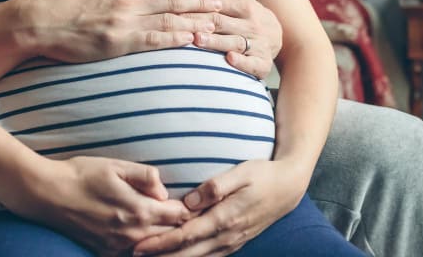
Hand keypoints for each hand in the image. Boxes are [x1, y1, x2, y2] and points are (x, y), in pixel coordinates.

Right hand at [6, 154, 195, 255]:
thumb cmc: (82, 174)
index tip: (195, 202)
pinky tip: (144, 233)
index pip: (178, 216)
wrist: (47, 194)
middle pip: (169, 235)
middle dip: (179, 224)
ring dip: (161, 236)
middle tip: (188, 213)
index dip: (189, 208)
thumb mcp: (116, 166)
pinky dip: (142, 245)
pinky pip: (132, 252)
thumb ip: (146, 176)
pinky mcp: (103, 252)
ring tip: (168, 224)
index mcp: (138, 210)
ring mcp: (117, 246)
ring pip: (152, 246)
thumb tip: (164, 191)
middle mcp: (131, 234)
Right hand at [16, 0, 223, 62]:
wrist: (40, 22)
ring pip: (168, 21)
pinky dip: (174, 39)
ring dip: (194, 22)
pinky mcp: (118, 43)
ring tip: (216, 24)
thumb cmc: (66, 1)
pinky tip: (190, 40)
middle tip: (225, 4)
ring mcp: (125, 22)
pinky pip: (152, 41)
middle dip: (201, 2)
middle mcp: (129, 0)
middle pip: (173, 1)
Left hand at [130, 159, 305, 256]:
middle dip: (160, 256)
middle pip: (187, 253)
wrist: (288, 188)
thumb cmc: (262, 175)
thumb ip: (215, 186)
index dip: (161, 242)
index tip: (140, 245)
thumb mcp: (241, 172)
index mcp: (224, 218)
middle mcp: (226, 236)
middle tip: (134, 255)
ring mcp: (231, 242)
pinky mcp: (234, 243)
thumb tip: (189, 200)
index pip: (186, 234)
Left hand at [183, 0, 281, 79]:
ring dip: (216, 42)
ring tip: (197, 40)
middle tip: (180, 24)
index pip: (218, 6)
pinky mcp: (263, 63)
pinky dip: (242, 62)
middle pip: (222, 24)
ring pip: (235, 42)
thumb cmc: (250, 15)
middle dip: (201, 23)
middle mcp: (252, 24)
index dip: (197, 7)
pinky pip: (253, 63)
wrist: (280, 36)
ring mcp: (259, 44)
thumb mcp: (237, 0)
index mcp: (245, 6)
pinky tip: (230, 59)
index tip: (177, 9)